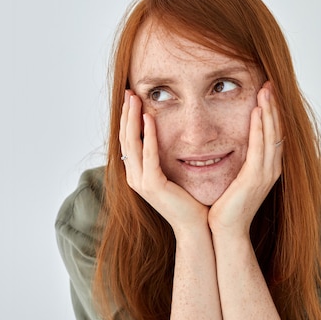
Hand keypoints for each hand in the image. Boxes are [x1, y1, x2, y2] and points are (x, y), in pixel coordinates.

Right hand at [119, 90, 208, 234]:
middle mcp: (134, 177)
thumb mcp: (174, 174)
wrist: (196, 227)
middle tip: (129, 92)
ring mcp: (140, 182)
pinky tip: (149, 118)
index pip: (128, 141)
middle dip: (126, 113)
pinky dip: (148, 134)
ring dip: (132, 118)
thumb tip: (168, 137)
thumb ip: (166, 157)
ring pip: (131, 143)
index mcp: (138, 174)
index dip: (127, 119)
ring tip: (134, 98)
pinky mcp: (152, 185)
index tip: (132, 98)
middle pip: (125, 138)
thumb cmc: (190, 201)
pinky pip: (148, 154)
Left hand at [208, 82, 283, 237]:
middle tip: (270, 83)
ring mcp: (266, 173)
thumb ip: (239, 162)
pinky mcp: (256, 178)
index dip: (273, 113)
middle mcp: (271, 168)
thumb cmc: (226, 206)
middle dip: (275, 106)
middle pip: (277, 130)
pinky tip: (258, 111)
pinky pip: (260, 147)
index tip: (267, 92)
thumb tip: (232, 146)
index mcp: (267, 168)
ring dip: (270, 111)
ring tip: (267, 89)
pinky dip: (261, 127)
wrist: (225, 231)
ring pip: (272, 134)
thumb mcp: (235, 178)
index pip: (273, 134)